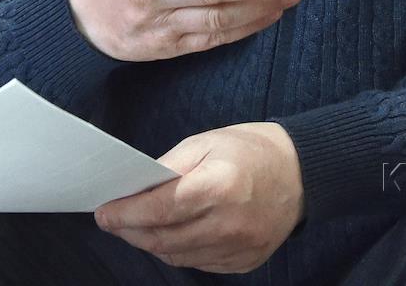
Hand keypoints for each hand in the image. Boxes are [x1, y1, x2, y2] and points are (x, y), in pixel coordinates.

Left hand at [95, 122, 304, 273]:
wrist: (302, 173)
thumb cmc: (250, 149)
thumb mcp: (206, 141)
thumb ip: (169, 167)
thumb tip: (134, 189)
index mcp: (218, 186)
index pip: (158, 209)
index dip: (125, 214)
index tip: (103, 212)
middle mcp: (228, 223)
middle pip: (163, 238)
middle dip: (130, 231)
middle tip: (113, 221)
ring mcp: (238, 248)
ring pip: (177, 256)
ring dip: (151, 243)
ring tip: (137, 227)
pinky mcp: (245, 262)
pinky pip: (198, 263)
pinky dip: (178, 251)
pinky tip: (171, 234)